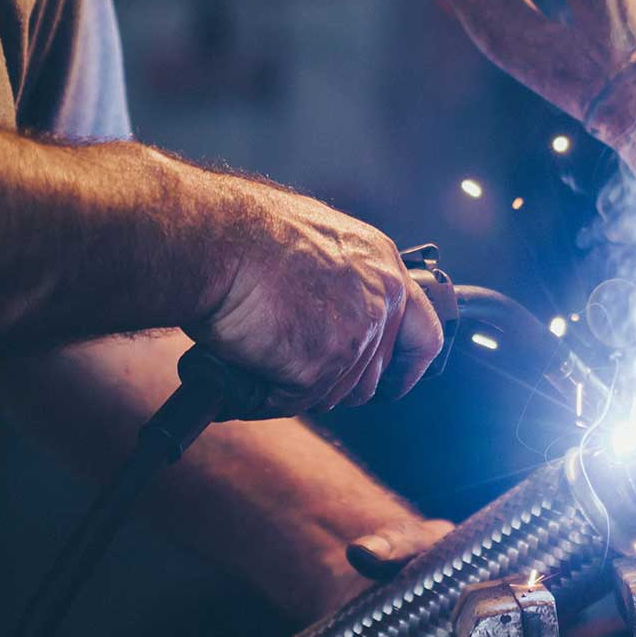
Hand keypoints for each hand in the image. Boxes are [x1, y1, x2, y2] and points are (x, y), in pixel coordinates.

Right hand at [190, 184, 443, 415]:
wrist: (213, 239)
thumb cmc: (246, 234)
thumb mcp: (318, 242)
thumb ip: (343, 280)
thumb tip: (334, 313)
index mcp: (382, 266)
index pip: (423, 334)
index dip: (406, 368)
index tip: (391, 384)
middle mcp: (379, 301)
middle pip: (373, 378)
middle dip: (336, 384)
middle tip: (295, 369)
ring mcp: (354, 335)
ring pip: (334, 395)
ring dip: (298, 388)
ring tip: (261, 353)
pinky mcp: (319, 366)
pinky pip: (295, 403)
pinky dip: (267, 396)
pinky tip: (248, 366)